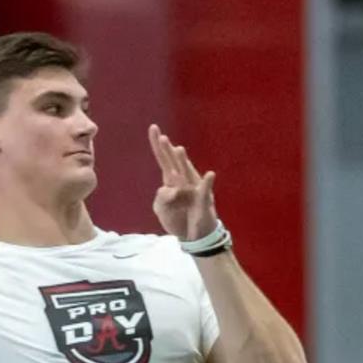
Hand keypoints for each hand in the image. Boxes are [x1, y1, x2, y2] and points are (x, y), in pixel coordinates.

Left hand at [148, 124, 218, 241]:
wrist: (193, 235)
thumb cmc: (178, 218)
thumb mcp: (161, 209)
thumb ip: (161, 198)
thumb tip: (169, 189)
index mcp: (171, 181)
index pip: (163, 160)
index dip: (158, 145)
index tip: (153, 128)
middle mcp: (183, 181)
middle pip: (173, 163)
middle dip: (167, 150)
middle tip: (162, 137)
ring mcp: (194, 189)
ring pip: (187, 173)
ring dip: (183, 162)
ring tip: (178, 149)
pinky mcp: (203, 201)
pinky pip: (205, 191)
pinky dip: (207, 183)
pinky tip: (209, 174)